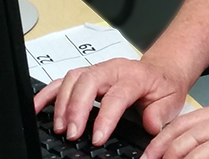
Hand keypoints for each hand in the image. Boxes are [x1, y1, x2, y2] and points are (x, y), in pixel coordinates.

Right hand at [33, 56, 190, 145]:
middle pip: (89, 81)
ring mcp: (97, 70)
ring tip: (59, 127)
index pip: (116, 95)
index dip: (105, 117)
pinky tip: (37, 107)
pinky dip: (47, 93)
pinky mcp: (85, 75)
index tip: (96, 138)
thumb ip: (160, 113)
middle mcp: (113, 69)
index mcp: (135, 76)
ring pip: (73, 79)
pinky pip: (62, 80)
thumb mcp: (171, 100)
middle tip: (72, 133)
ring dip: (62, 103)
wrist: (161, 71)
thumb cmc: (163, 86)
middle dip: (76, 108)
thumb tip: (150, 125)